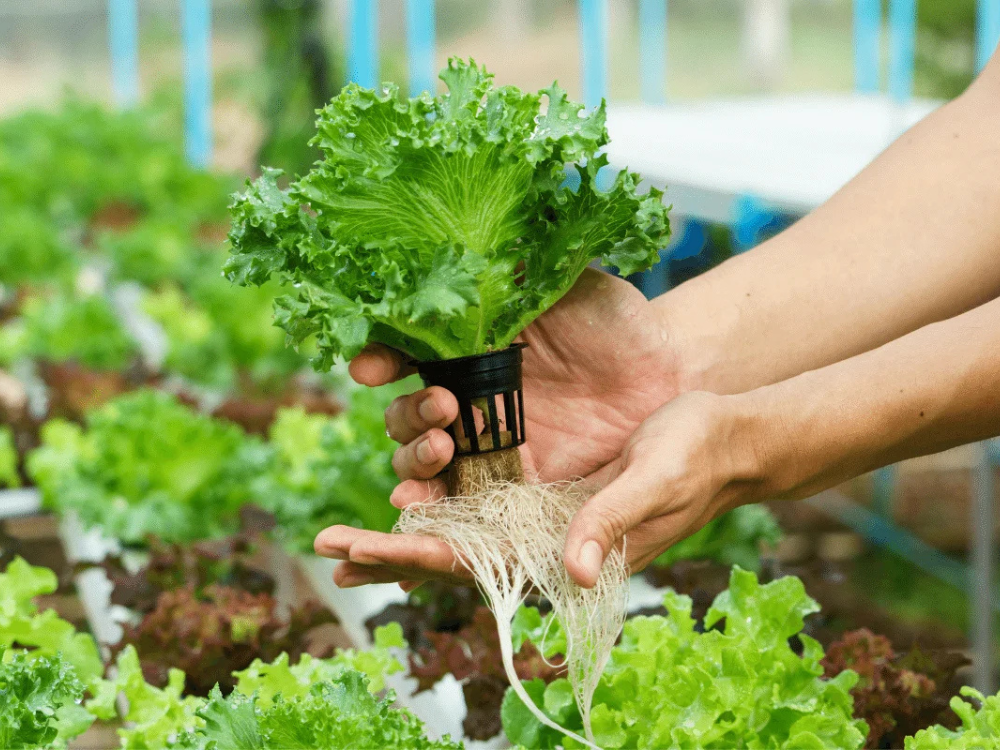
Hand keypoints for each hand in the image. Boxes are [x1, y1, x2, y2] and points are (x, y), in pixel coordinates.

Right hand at [314, 269, 691, 587]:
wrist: (668, 373)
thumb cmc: (613, 323)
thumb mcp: (559, 285)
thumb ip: (510, 275)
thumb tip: (451, 247)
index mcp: (468, 352)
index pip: (404, 358)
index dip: (380, 362)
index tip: (371, 368)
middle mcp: (468, 400)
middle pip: (405, 418)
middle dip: (407, 418)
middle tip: (443, 409)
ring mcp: (490, 446)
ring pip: (425, 463)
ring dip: (413, 463)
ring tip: (436, 453)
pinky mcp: (517, 486)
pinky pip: (465, 502)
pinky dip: (434, 508)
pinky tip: (419, 506)